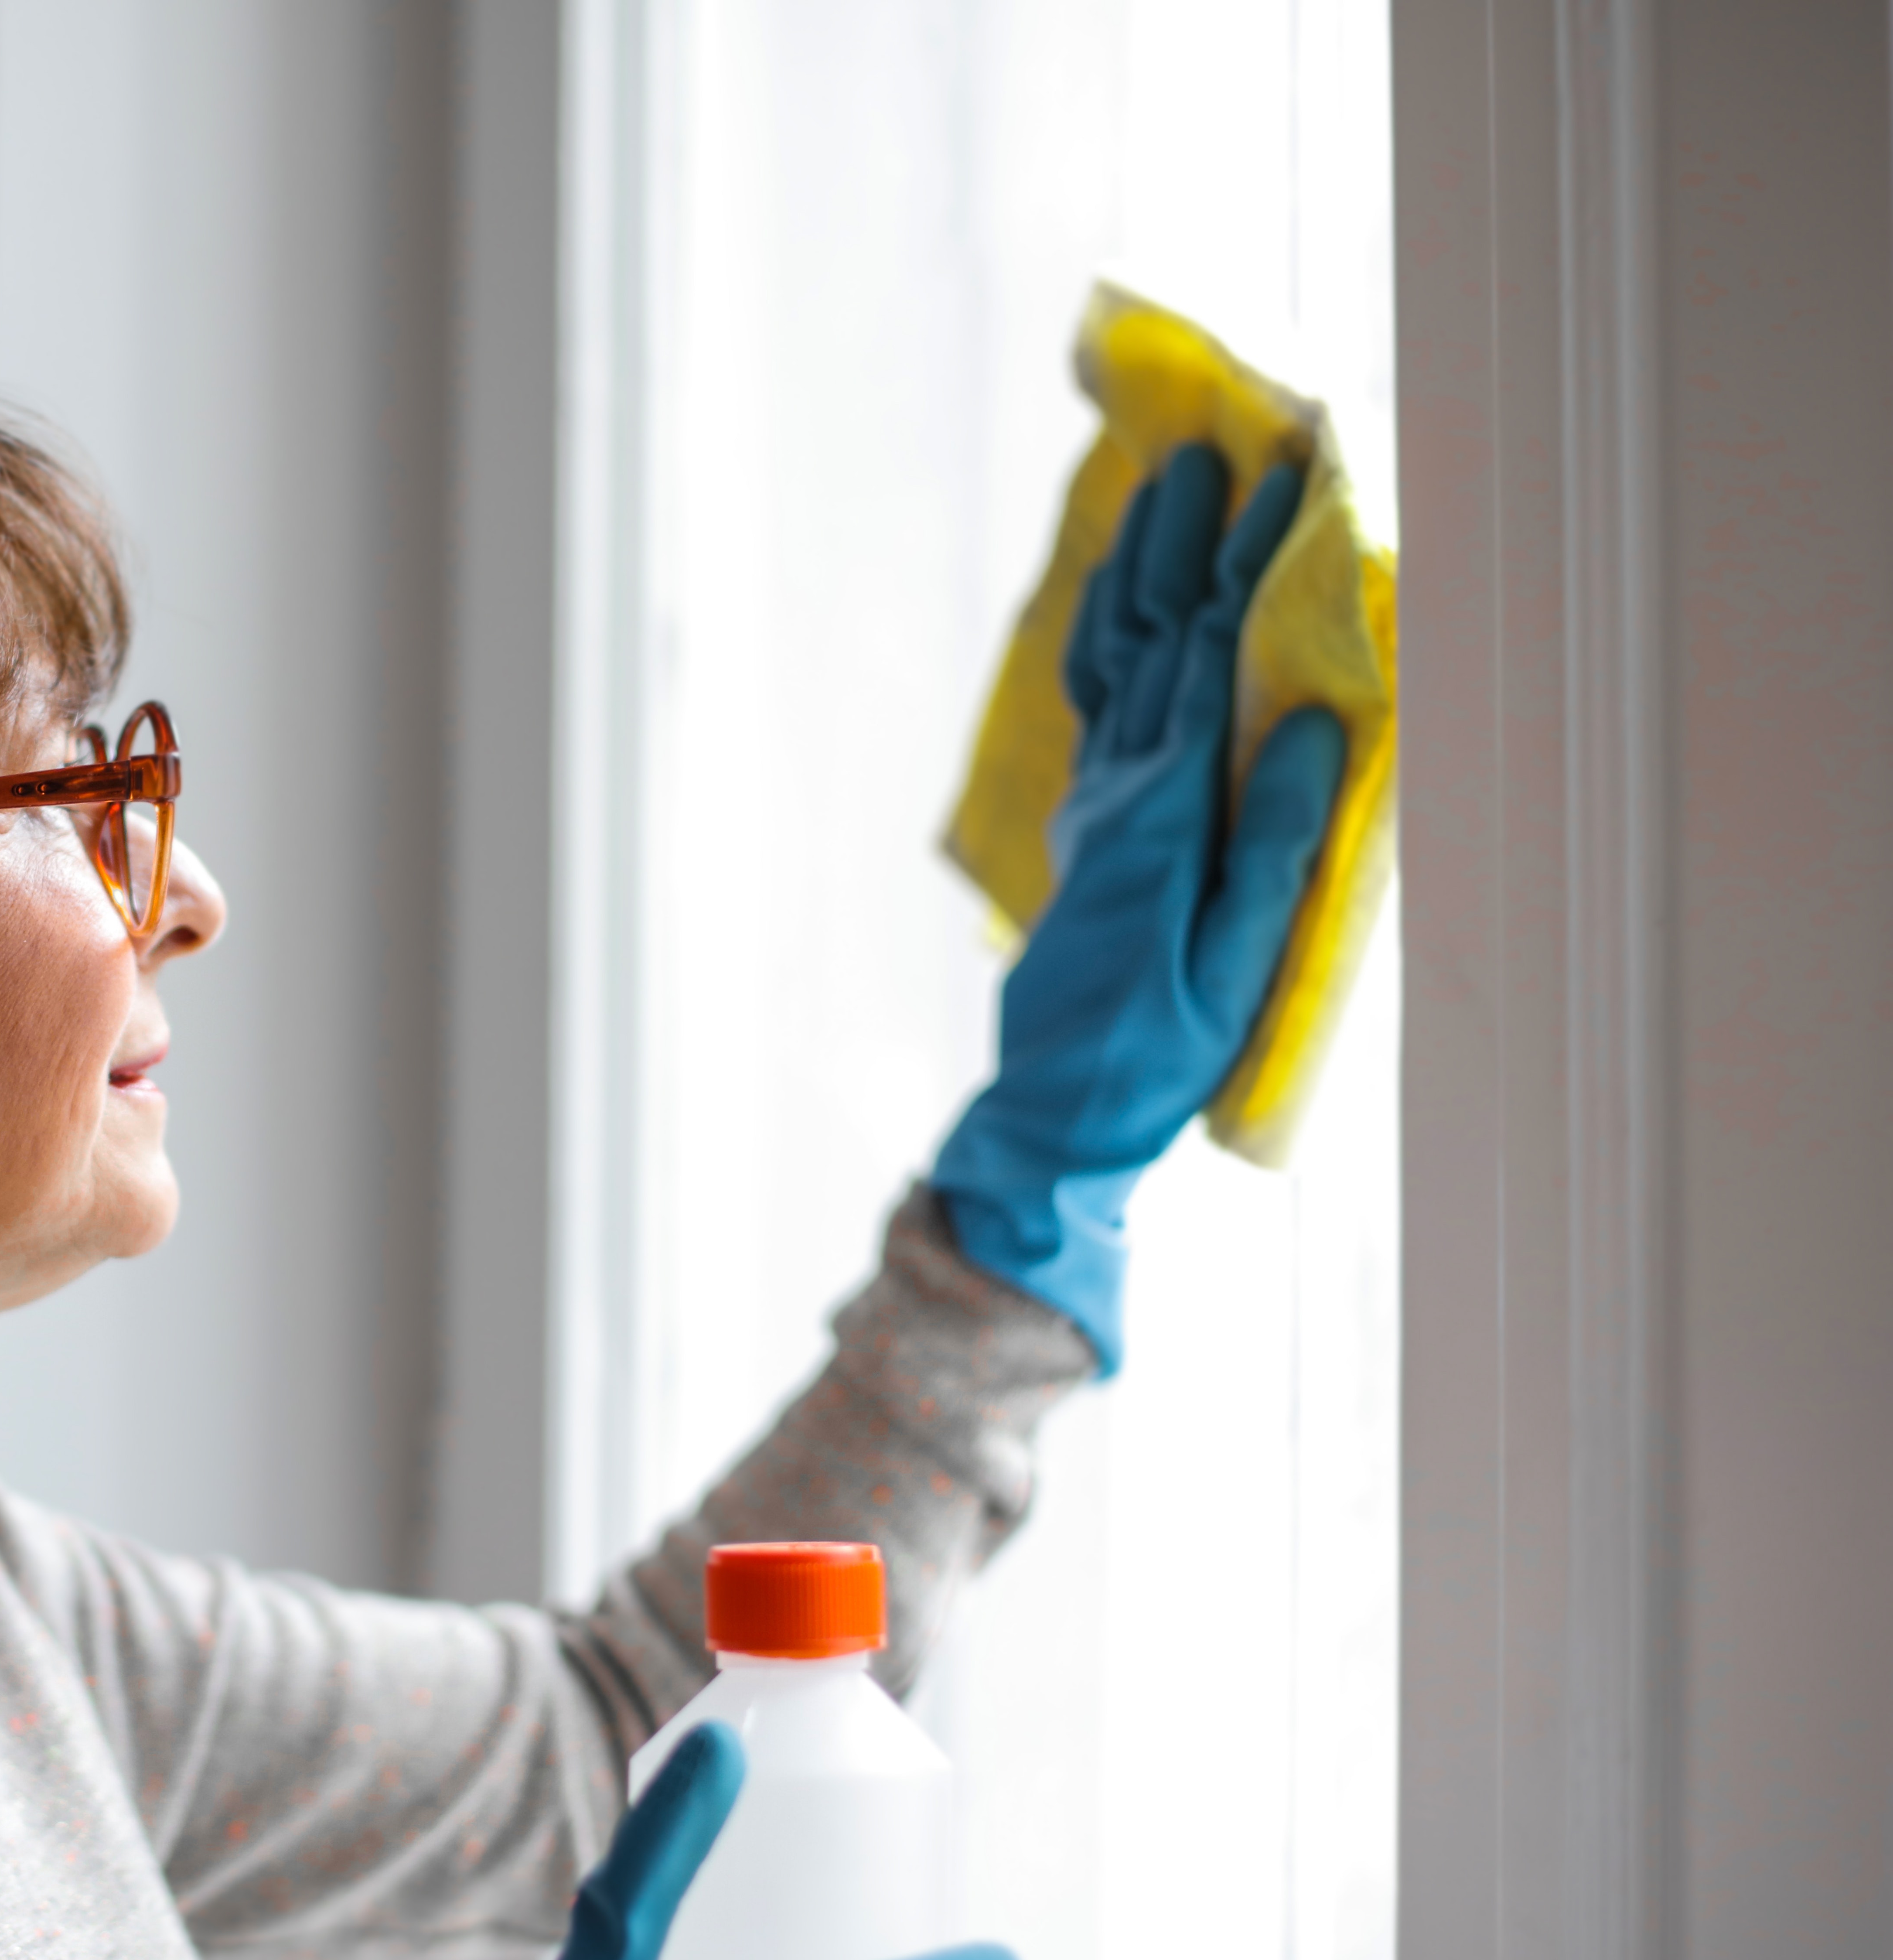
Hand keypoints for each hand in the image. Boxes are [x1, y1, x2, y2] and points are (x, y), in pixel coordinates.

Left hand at [931, 444, 1347, 1372]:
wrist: (1057, 1107)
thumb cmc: (1160, 1050)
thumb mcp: (1236, 959)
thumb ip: (1272, 843)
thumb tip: (1305, 722)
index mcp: (1164, 812)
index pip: (1208, 657)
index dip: (1243, 564)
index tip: (1281, 482)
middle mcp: (1120, 791)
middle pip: (1150, 637)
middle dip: (1183, 540)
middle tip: (1210, 449)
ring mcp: (1097, 805)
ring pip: (1113, 659)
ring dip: (1136, 571)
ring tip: (1158, 494)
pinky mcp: (1090, 827)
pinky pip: (1096, 703)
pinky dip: (1109, 635)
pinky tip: (1118, 604)